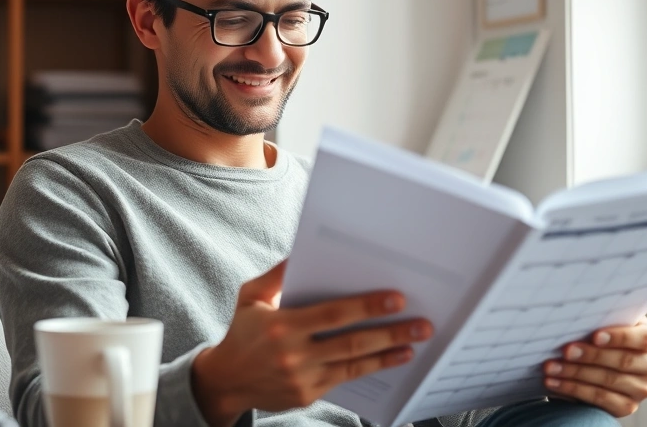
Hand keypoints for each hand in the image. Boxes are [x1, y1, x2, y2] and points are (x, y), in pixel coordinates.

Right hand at [191, 261, 433, 426]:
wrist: (226, 380)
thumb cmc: (242, 332)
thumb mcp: (250, 296)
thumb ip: (276, 275)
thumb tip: (300, 251)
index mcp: (281, 325)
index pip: (332, 314)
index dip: (367, 307)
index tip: (397, 299)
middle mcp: (293, 354)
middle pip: (350, 342)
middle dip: (390, 333)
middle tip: (421, 325)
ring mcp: (302, 378)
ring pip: (353, 364)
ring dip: (388, 354)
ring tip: (415, 344)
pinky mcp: (308, 395)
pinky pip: (346, 378)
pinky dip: (372, 368)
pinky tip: (393, 359)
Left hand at [542, 317, 646, 416]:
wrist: (606, 356)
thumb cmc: (608, 330)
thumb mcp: (614, 319)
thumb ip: (608, 314)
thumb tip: (581, 310)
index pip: (643, 338)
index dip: (620, 337)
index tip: (595, 336)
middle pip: (623, 361)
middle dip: (590, 355)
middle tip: (565, 350)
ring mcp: (644, 389)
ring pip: (608, 381)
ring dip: (575, 374)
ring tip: (551, 366)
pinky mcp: (628, 406)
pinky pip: (600, 400)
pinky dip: (573, 390)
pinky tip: (554, 382)